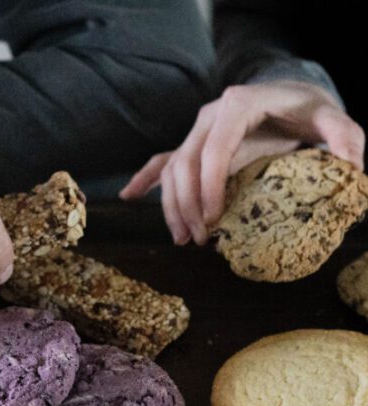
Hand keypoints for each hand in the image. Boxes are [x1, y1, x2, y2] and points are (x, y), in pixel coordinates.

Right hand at [119, 81, 364, 244]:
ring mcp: (196, 131)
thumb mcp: (329, 117)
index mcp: (235, 107)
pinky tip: (128, 196)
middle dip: (187, 204)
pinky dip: (144, 179)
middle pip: (184, 164)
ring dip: (170, 205)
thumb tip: (350, 167)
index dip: (207, 186)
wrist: (284, 96)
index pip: (213, 149)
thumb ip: (342, 136)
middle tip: (199, 239)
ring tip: (181, 238)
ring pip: (171, 169)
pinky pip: (161, 161)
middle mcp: (208, 117)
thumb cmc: (304, 109)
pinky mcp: (193, 144)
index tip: (211, 219)